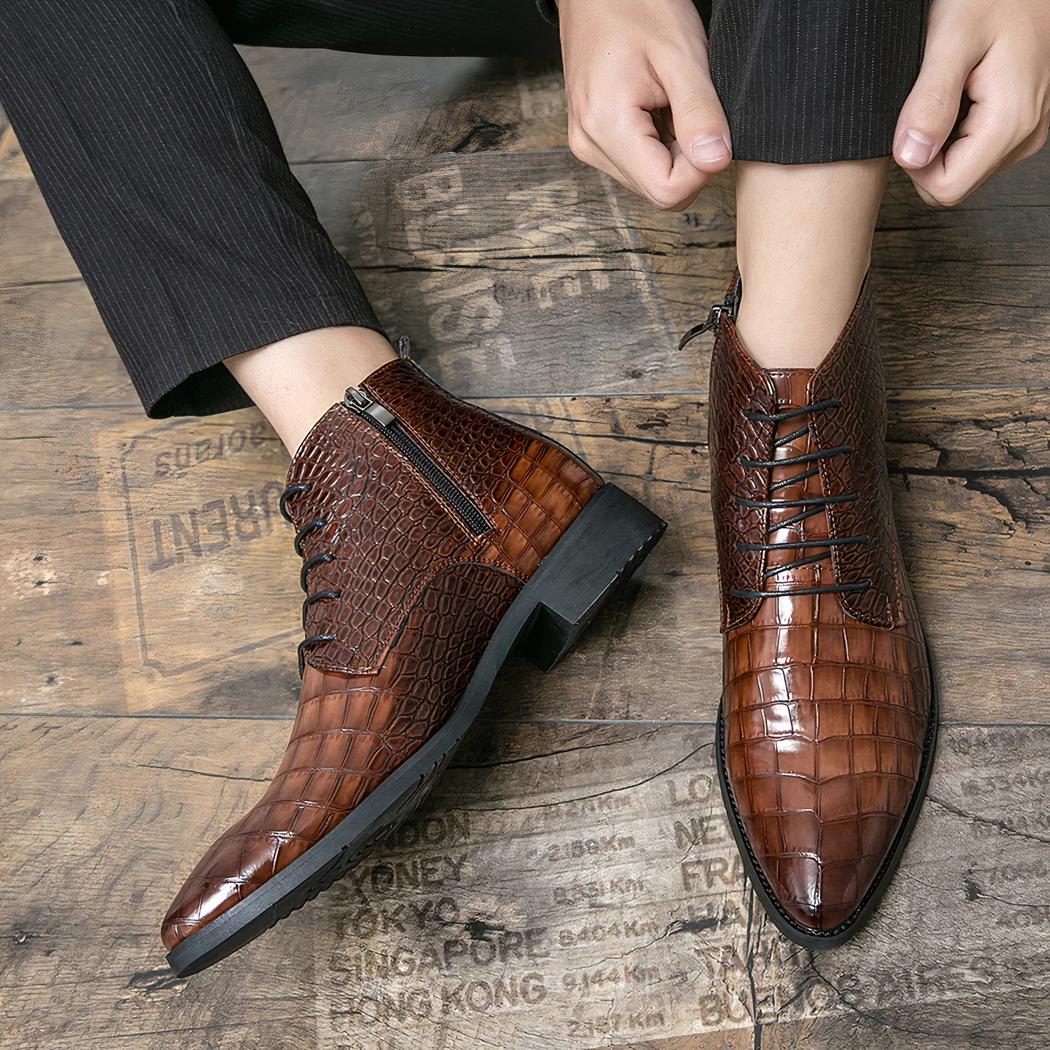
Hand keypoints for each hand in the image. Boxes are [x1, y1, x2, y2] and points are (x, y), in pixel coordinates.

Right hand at [558, 0, 730, 210]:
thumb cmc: (635, 6)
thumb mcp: (681, 54)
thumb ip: (700, 112)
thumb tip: (716, 161)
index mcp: (606, 126)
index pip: (666, 190)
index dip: (700, 169)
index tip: (710, 130)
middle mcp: (591, 144)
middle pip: (659, 191)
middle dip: (689, 161)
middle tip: (693, 110)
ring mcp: (589, 144)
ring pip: (651, 181)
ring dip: (676, 151)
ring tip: (671, 102)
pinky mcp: (594, 140)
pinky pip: (639, 164)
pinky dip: (660, 144)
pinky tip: (658, 108)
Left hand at [894, 0, 1049, 205]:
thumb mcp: (954, 38)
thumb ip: (930, 101)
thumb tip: (910, 157)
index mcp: (1010, 123)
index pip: (945, 189)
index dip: (915, 164)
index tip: (912, 121)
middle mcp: (1024, 135)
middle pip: (952, 183)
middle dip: (926, 152)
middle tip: (928, 100)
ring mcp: (1024, 131)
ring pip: (961, 168)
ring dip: (940, 139)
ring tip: (948, 89)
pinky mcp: (1019, 123)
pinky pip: (973, 148)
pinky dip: (955, 128)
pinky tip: (959, 92)